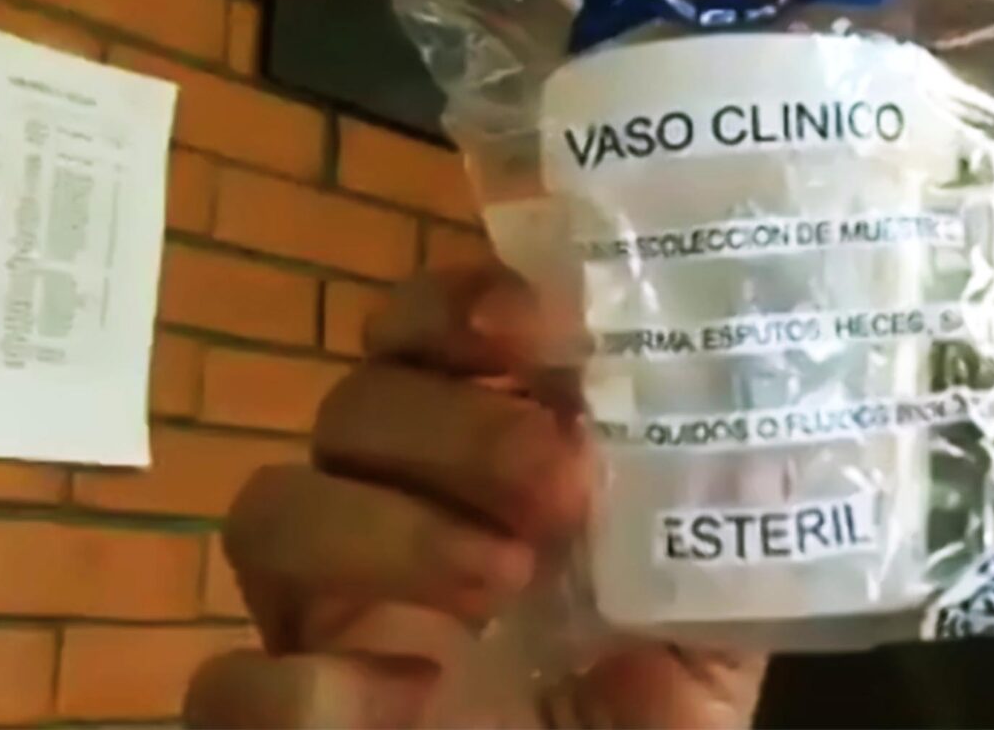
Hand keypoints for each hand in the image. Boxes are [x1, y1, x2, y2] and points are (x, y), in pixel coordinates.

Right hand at [185, 264, 766, 728]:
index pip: (419, 335)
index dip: (456, 304)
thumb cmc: (642, 718)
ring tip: (506, 582)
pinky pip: (232, 680)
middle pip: (352, 404)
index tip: (535, 325)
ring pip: (270, 508)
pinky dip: (311, 684)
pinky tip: (411, 699)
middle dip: (455, 423)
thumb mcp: (711, 617)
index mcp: (468, 466)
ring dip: (389, 530)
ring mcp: (315, 622)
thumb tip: (761, 414)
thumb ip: (724, 516)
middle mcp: (378, 517)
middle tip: (561, 484)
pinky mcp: (281, 719)